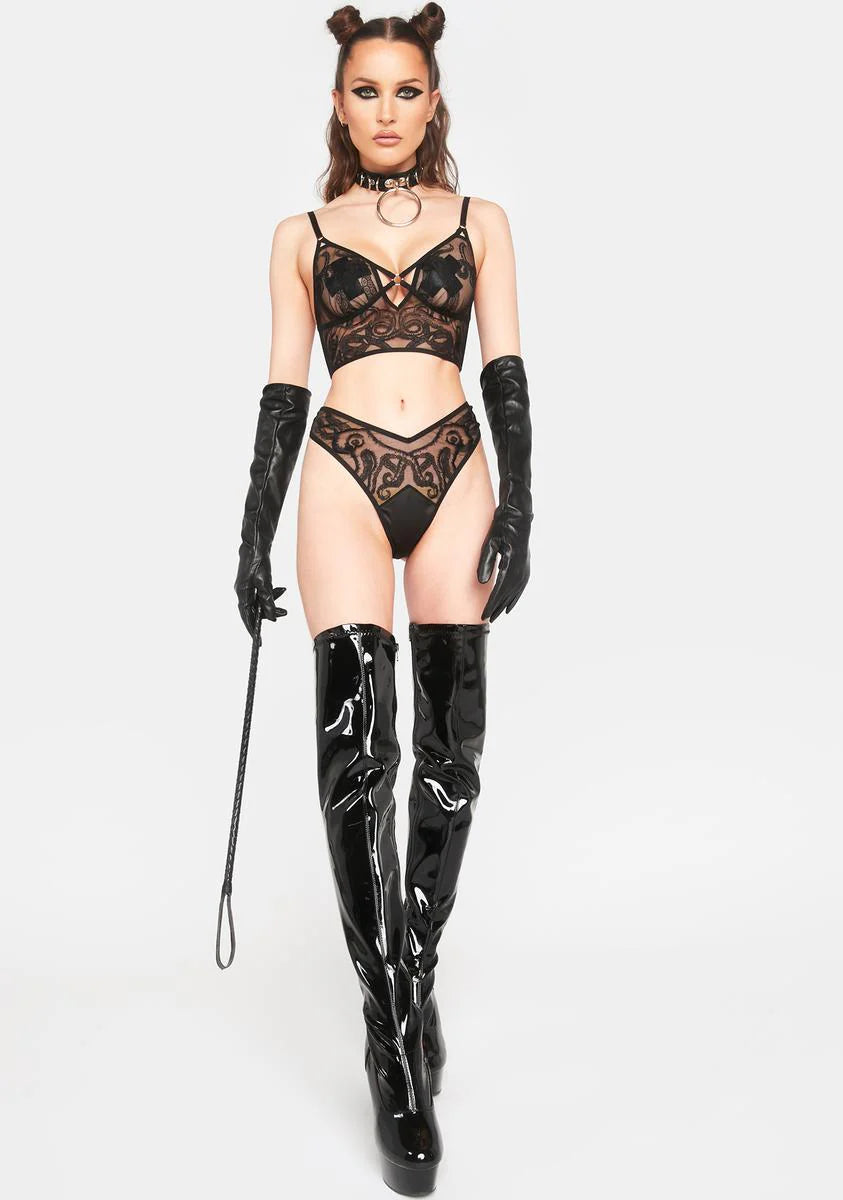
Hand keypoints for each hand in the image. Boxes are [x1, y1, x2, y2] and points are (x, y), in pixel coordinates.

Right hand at [235, 549, 288, 638]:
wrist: (256, 544)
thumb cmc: (258, 561)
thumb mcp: (265, 583)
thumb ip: (267, 601)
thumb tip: (271, 617)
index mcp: (242, 593)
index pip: (246, 616)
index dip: (252, 629)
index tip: (258, 640)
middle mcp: (242, 591)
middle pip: (254, 610)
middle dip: (266, 616)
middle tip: (278, 621)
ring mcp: (247, 586)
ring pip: (260, 601)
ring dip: (271, 604)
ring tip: (284, 608)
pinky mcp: (252, 581)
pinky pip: (261, 593)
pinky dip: (271, 594)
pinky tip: (281, 591)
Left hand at [477, 504, 532, 621]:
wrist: (518, 515)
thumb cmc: (502, 527)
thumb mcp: (490, 543)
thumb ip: (485, 563)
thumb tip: (482, 582)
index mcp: (513, 563)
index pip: (500, 590)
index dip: (491, 604)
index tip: (483, 615)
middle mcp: (522, 568)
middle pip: (509, 594)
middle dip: (497, 607)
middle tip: (487, 619)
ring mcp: (525, 567)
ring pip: (516, 591)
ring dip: (507, 603)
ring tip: (498, 615)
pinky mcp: (525, 564)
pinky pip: (520, 586)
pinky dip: (514, 596)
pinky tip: (509, 602)